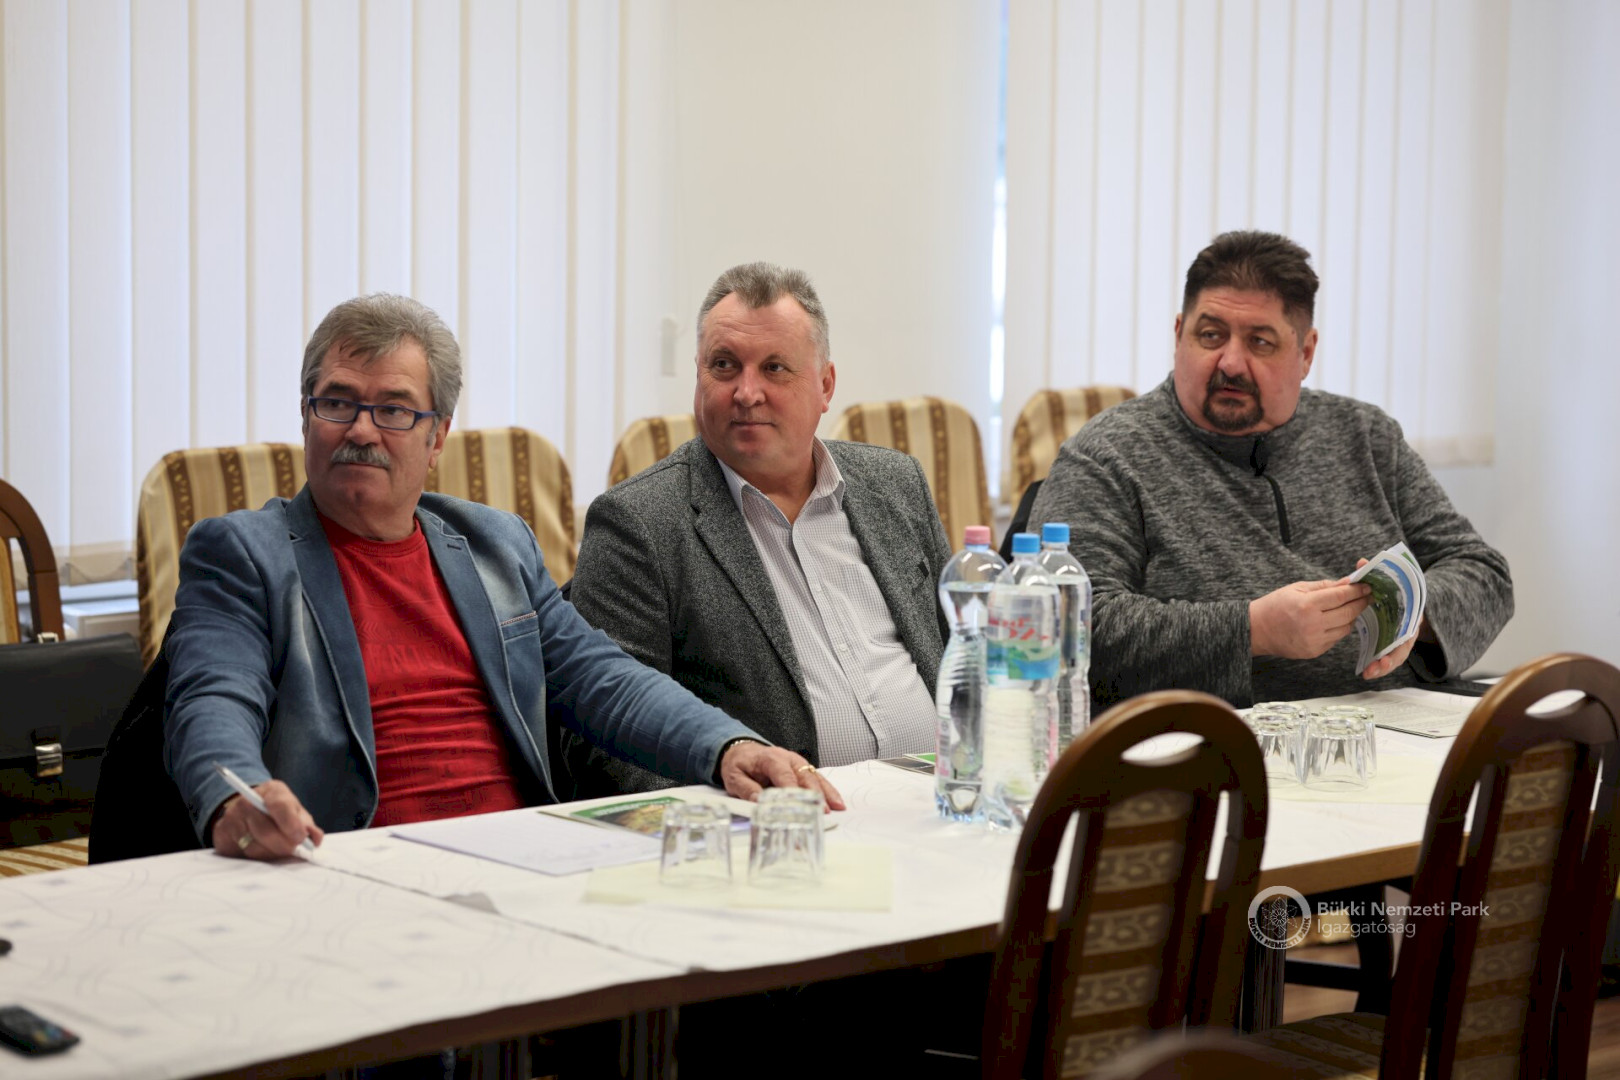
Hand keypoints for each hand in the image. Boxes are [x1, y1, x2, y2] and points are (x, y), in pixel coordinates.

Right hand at [209, 779, 324, 859]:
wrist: (248, 809)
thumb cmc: (278, 812)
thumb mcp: (295, 812)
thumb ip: (306, 825)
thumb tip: (315, 839)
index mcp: (271, 791)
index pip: (280, 806)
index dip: (292, 825)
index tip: (301, 838)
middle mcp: (247, 801)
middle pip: (266, 831)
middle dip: (283, 845)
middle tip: (293, 850)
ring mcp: (231, 817)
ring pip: (253, 846)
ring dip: (270, 854)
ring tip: (279, 851)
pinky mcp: (221, 834)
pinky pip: (240, 853)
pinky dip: (255, 858)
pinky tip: (263, 851)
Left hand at [718, 742, 845, 810]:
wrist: (742, 751)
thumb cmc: (740, 765)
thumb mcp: (735, 778)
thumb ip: (747, 790)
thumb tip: (759, 802)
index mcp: (770, 759)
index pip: (784, 775)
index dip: (794, 791)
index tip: (800, 806)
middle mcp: (788, 758)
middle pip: (805, 776)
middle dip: (815, 794)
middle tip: (824, 811)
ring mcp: (797, 762)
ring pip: (815, 776)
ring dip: (827, 792)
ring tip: (838, 807)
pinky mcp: (802, 768)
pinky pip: (817, 778)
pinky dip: (828, 789)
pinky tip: (837, 801)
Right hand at [1249, 579, 1371, 658]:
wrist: (1256, 630)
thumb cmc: (1275, 605)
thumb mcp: (1297, 588)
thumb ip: (1325, 586)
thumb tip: (1348, 582)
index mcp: (1307, 605)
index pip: (1341, 596)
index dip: (1357, 590)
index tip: (1367, 586)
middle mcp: (1313, 624)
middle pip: (1348, 612)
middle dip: (1361, 603)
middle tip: (1367, 596)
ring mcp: (1314, 640)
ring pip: (1346, 627)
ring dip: (1351, 616)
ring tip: (1350, 607)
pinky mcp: (1315, 651)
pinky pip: (1336, 638)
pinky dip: (1339, 628)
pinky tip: (1335, 621)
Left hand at [1352, 558, 1421, 679]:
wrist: (1407, 598)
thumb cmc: (1396, 591)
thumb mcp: (1389, 583)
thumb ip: (1376, 574)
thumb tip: (1362, 562)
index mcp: (1410, 616)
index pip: (1408, 633)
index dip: (1399, 644)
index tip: (1387, 653)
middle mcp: (1408, 630)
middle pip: (1401, 650)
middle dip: (1390, 660)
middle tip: (1377, 667)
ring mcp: (1399, 639)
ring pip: (1393, 657)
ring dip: (1382, 667)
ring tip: (1369, 673)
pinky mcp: (1389, 644)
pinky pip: (1384, 657)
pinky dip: (1377, 665)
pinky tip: (1366, 672)